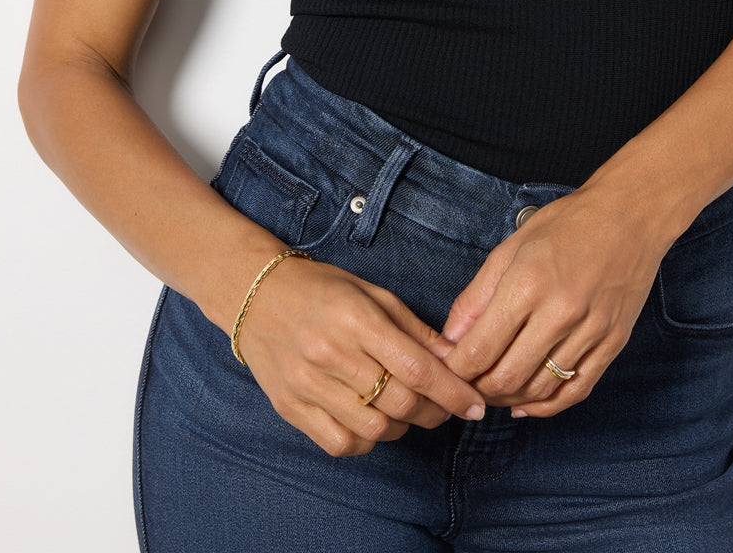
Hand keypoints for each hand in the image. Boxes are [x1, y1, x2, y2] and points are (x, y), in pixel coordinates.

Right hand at [238, 257, 486, 455]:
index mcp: (356, 319)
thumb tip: (455, 358)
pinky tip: (372, 420)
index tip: (475, 404)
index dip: (453, 392)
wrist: (257, 295)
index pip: (416, 368)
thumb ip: (414, 330)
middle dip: (434, 411)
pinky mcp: (291, 407)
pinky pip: (341, 442)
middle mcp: (331, 353)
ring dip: (403, 426)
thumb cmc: (322, 289)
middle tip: (445, 407)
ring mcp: (308, 384)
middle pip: (400, 401)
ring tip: (408, 411)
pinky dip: (366, 440)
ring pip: (374, 428)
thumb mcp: (373, 294)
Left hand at [435, 185, 667, 417]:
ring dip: (509, 400)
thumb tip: (451, 339)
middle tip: (467, 386)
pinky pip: (575, 391)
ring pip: (539, 391)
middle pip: (506, 378)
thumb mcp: (510, 248)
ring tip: (494, 392)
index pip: (478, 350)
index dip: (455, 370)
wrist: (630, 215)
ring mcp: (590, 332)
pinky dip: (547, 407)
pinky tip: (527, 404)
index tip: (447, 371)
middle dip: (478, 390)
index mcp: (527, 283)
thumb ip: (476, 296)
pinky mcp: (613, 344)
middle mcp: (559, 313)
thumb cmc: (567, 224)